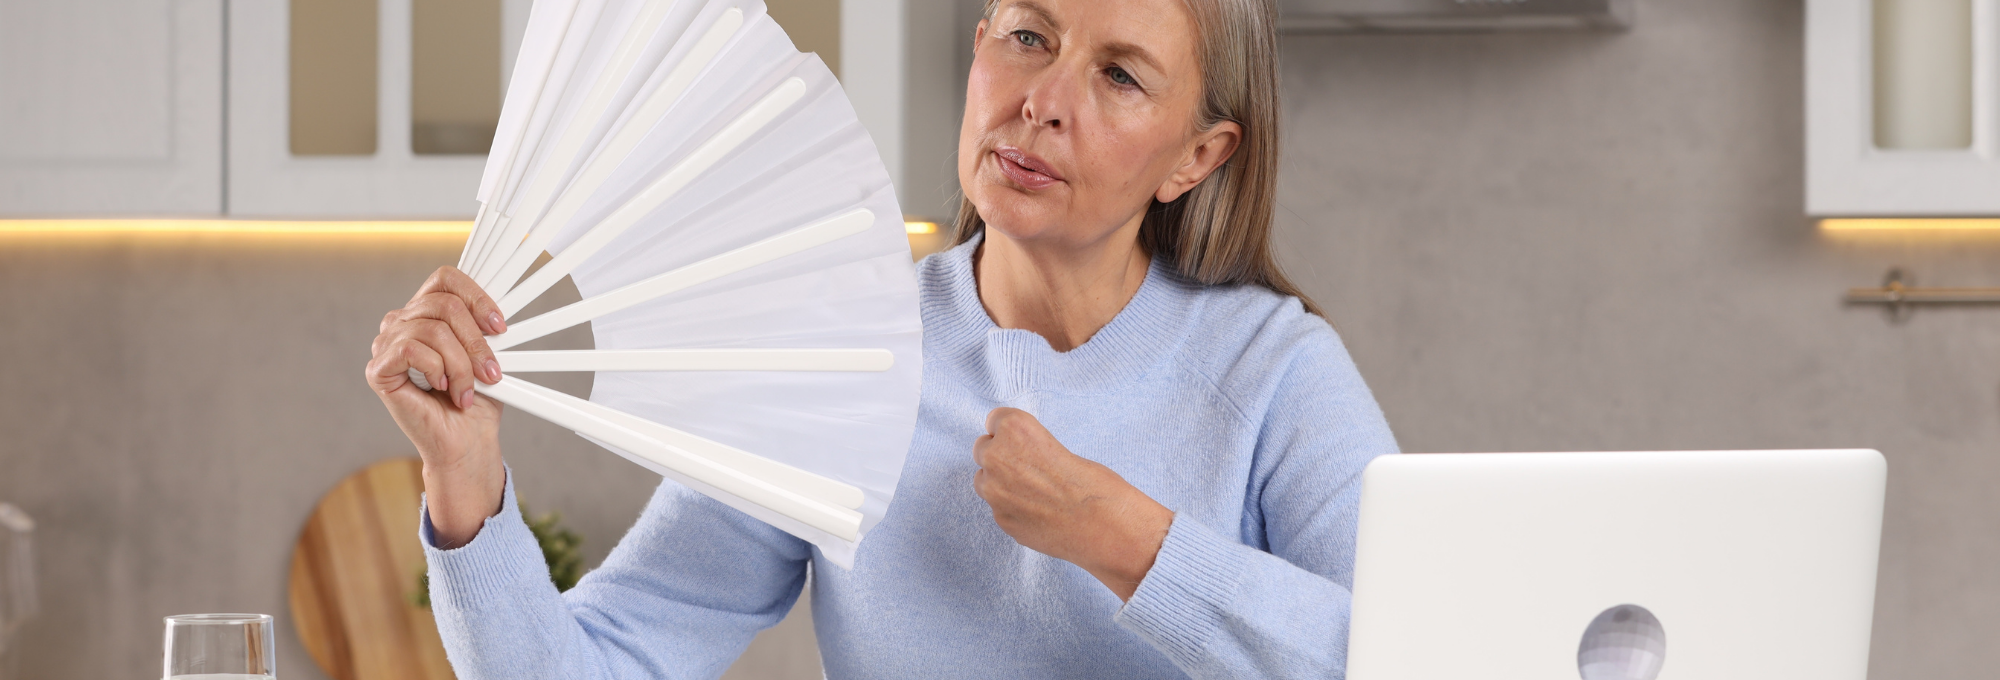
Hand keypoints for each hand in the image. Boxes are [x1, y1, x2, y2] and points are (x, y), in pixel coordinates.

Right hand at [364, 266, 508, 546]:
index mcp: (426, 312)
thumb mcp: (488, 353)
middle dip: (475, 341)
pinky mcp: (378, 369)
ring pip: (433, 330)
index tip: (501, 326)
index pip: (445, 278)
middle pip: (443, 304)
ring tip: (467, 389)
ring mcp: (386, 344)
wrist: (466, 441)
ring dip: (461, 363)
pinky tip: (443, 388)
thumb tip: (498, 307)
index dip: (476, 296)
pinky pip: (411, 349)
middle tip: (491, 372)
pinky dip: (437, 369)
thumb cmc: (477, 399)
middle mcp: (401, 322)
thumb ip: (485, 325)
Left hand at [973, 407, 1174, 600]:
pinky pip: (998, 508)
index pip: (994, 420)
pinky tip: (1039, 513)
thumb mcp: (1059, 446)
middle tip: (1030, 469)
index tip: (1025, 442)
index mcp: (1014, 428)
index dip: (1012, 433)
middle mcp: (997, 456)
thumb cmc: (1094, 483)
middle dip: (1001, 456)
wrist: (1104, 526)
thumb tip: (1015, 458)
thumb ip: (1029, 448)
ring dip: (1001, 484)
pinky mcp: (1001, 519)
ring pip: (984, 481)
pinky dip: (1013, 509)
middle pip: (983, 449)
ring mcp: (994, 491)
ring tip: (1034, 493)